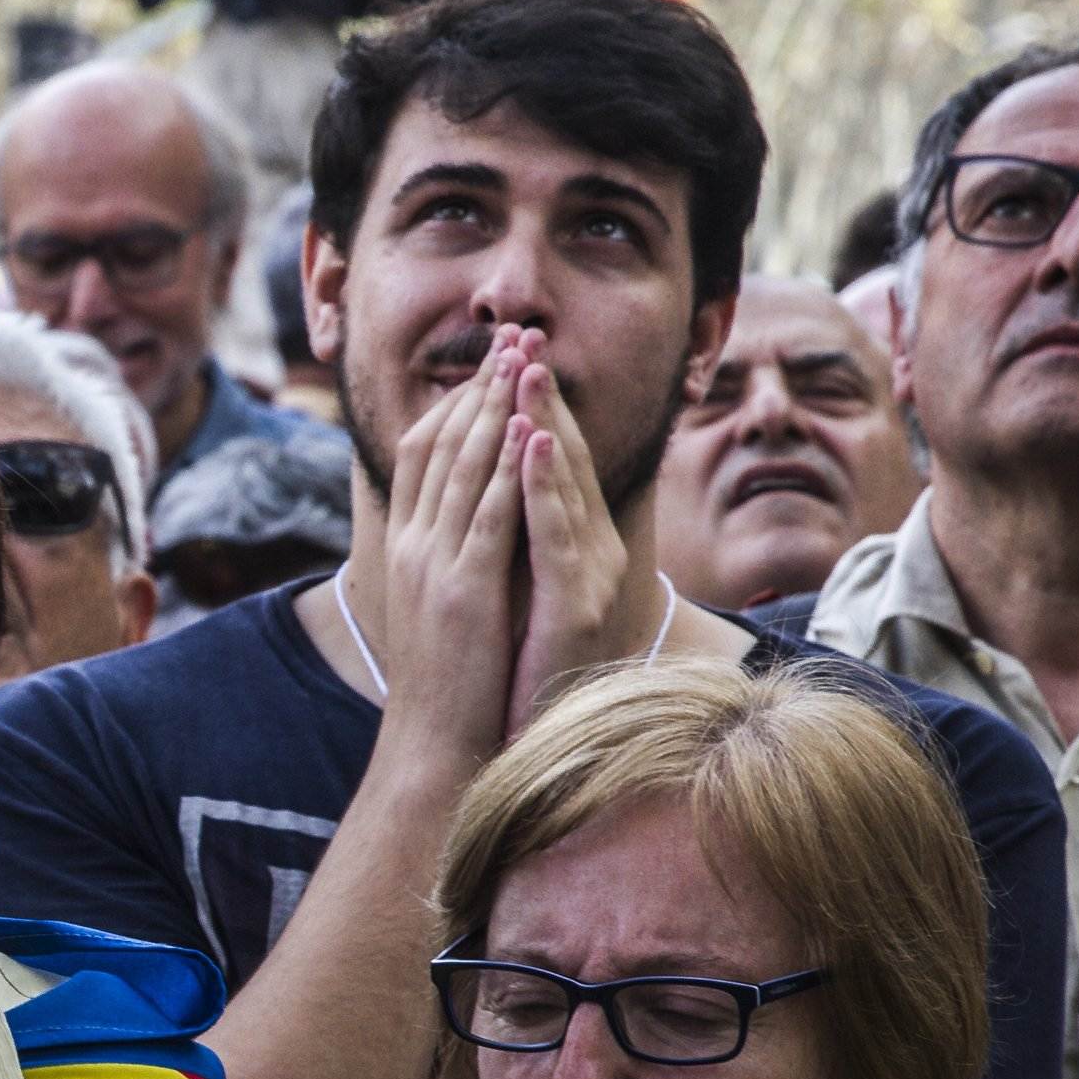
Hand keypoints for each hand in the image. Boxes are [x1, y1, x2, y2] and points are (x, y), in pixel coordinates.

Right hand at [375, 325, 531, 760]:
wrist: (434, 742)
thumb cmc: (450, 681)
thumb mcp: (443, 602)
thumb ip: (453, 554)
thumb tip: (474, 516)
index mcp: (408, 542)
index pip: (424, 451)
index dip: (457, 400)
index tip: (491, 360)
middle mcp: (413, 543)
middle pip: (441, 443)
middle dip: (479, 385)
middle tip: (510, 333)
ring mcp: (434, 564)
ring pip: (463, 467)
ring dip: (494, 407)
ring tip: (520, 357)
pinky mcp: (464, 590)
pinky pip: (487, 515)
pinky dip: (506, 468)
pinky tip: (526, 429)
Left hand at [504, 338, 643, 733]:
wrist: (524, 742)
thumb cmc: (520, 666)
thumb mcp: (514, 585)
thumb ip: (513, 535)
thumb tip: (489, 486)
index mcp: (570, 540)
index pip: (548, 458)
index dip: (531, 404)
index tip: (509, 351)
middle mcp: (589, 548)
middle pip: (563, 459)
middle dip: (541, 396)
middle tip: (522, 336)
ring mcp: (588, 574)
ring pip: (564, 486)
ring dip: (546, 422)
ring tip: (526, 371)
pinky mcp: (578, 604)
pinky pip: (557, 535)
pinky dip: (544, 487)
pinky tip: (532, 447)